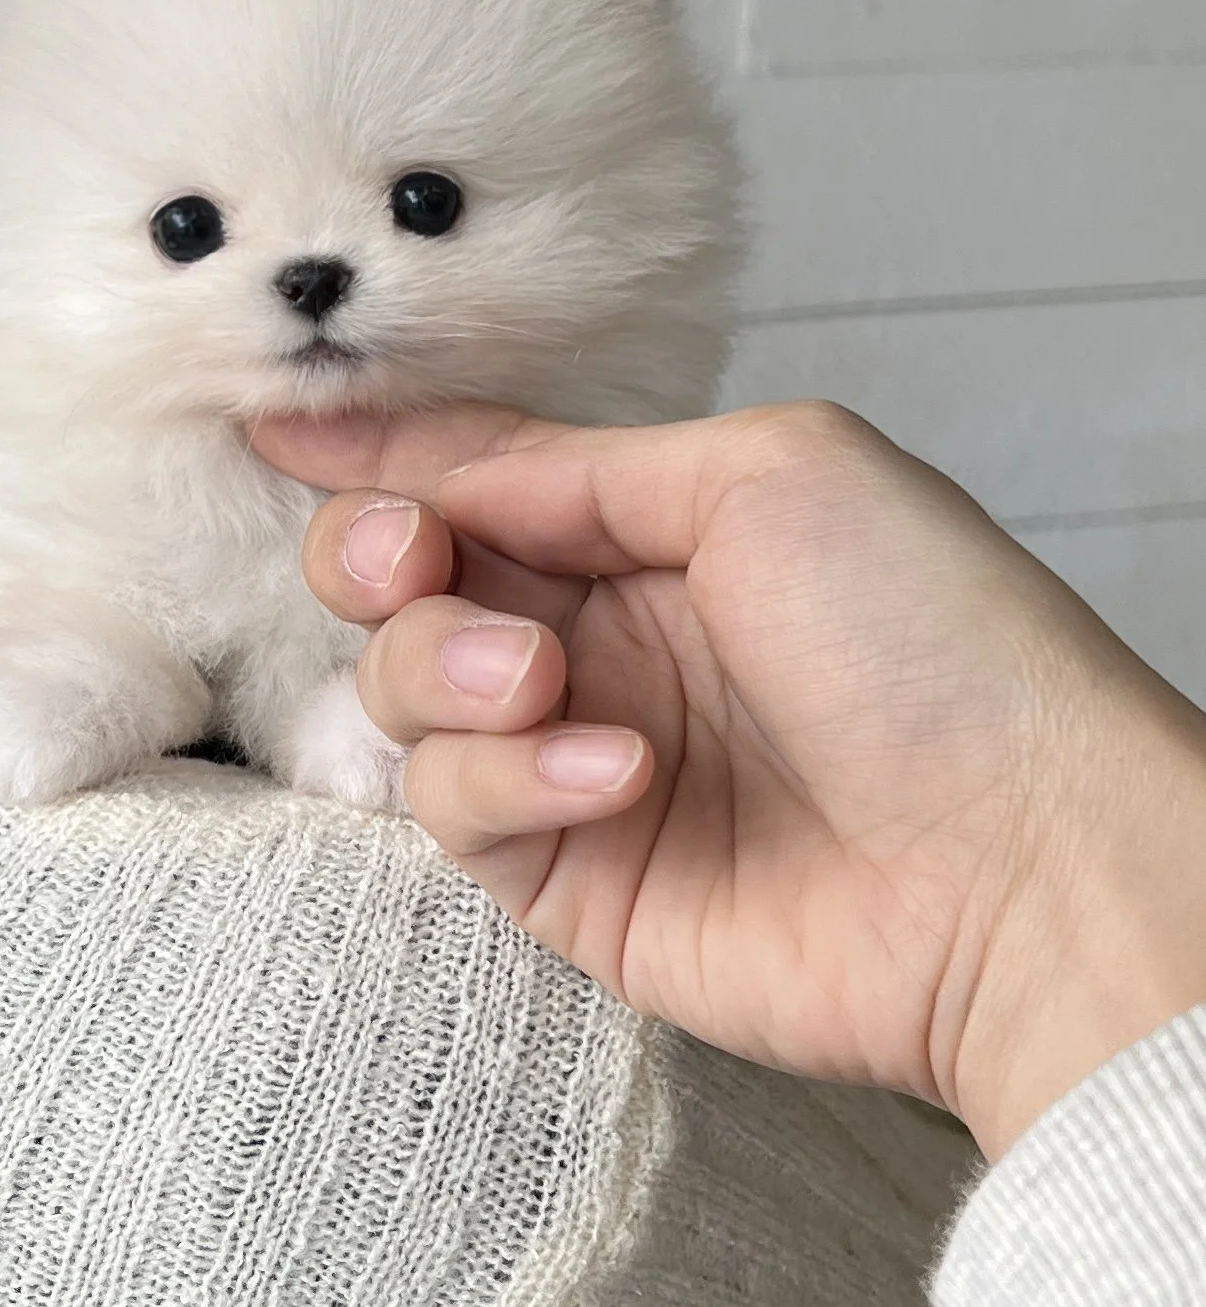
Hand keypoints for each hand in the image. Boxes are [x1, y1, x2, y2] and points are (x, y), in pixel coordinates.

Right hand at [253, 402, 1205, 1156]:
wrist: (1024, 864)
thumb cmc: (936, 641)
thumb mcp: (765, 472)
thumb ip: (575, 463)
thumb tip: (434, 463)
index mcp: (655, 526)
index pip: (480, 473)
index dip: (379, 449)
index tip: (282, 427)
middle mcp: (604, 637)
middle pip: (406, 579)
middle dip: (378, 551)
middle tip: (414, 556)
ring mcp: (580, 760)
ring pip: (405, 693)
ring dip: (449, 667)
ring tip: (548, 680)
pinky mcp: (571, 879)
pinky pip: (459, 811)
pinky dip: (511, 778)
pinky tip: (618, 772)